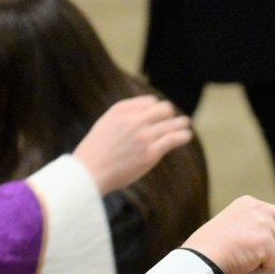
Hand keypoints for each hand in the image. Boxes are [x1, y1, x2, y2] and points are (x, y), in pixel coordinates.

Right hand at [72, 95, 191, 194]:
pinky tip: (186, 136)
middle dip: (169, 114)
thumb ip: (124, 117)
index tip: (158, 115)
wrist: (89, 172)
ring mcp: (144, 136)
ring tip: (185, 125)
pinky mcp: (151, 153)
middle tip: (172, 121)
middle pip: (164, 109)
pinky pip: (173, 139)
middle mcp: (134, 119)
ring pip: (172, 123)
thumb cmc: (95, 152)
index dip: (156, 108)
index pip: (150, 102)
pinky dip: (182, 136)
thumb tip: (144, 115)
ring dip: (181, 124)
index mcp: (121, 110)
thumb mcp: (106, 124)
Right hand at [184, 195, 274, 273]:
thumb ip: (254, 226)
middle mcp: (258, 208)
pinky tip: (248, 268)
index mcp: (249, 203)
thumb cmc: (212, 249)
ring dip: (271, 261)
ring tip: (250, 264)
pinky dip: (265, 269)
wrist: (200, 259)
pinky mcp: (264, 240)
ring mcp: (262, 223)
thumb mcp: (235, 226)